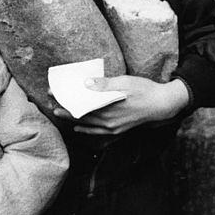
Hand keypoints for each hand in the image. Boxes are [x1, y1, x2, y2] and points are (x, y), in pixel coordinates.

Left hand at [52, 76, 188, 135]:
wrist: (162, 104)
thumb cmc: (145, 90)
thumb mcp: (125, 82)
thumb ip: (104, 84)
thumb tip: (86, 83)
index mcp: (108, 108)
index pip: (80, 105)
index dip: (65, 100)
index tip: (53, 93)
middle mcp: (108, 122)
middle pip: (81, 116)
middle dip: (65, 109)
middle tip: (51, 103)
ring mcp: (113, 128)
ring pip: (87, 124)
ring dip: (72, 119)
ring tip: (59, 113)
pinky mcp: (118, 130)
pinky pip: (97, 132)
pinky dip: (86, 129)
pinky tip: (78, 128)